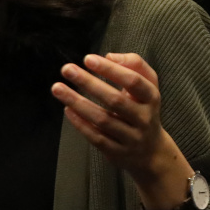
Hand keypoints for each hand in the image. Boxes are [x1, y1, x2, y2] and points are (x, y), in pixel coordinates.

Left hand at [52, 53, 193, 209]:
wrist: (151, 152)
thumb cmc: (143, 109)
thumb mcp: (148, 85)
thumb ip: (134, 65)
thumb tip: (109, 56)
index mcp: (151, 98)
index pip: (133, 80)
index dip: (110, 69)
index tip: (88, 59)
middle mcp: (143, 118)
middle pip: (115, 100)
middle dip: (89, 83)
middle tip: (66, 69)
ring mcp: (131, 138)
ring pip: (102, 120)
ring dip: (78, 102)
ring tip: (57, 88)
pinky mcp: (117, 152)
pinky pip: (96, 137)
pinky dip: (80, 123)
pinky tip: (67, 109)